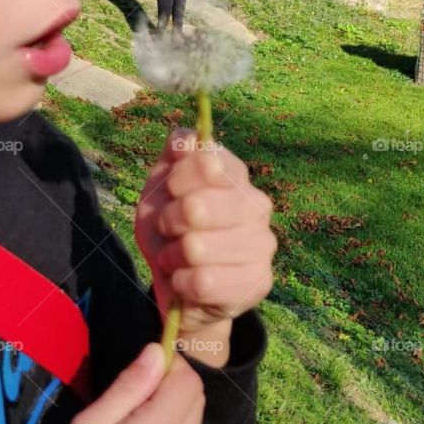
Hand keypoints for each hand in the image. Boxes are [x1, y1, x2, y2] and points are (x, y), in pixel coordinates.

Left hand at [135, 127, 276, 336]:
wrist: (177, 284)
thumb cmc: (170, 230)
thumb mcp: (160, 188)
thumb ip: (174, 156)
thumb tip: (185, 139)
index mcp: (235, 174)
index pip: (206, 162)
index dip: (175, 180)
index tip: (170, 192)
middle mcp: (257, 204)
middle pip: (195, 207)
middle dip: (168, 222)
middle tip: (169, 231)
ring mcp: (263, 244)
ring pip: (196, 248)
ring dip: (172, 257)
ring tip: (177, 259)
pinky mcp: (259, 281)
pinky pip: (203, 282)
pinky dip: (182, 284)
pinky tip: (187, 282)